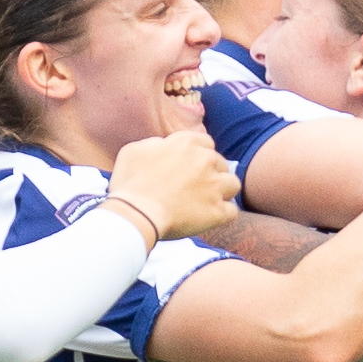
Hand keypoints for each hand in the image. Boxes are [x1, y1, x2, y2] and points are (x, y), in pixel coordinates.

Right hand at [105, 127, 240, 242]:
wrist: (135, 214)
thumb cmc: (129, 184)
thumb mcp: (134, 150)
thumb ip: (155, 144)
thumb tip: (164, 146)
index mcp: (186, 143)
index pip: (206, 144)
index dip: (199, 156)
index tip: (191, 168)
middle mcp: (205, 160)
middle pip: (220, 164)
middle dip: (211, 174)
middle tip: (195, 188)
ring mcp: (214, 186)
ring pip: (232, 184)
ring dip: (223, 192)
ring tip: (208, 202)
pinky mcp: (218, 211)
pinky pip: (232, 211)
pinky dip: (222, 215)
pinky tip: (210, 218)